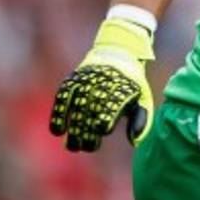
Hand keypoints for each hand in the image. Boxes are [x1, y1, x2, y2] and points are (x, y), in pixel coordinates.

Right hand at [49, 18, 155, 151]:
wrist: (118, 52)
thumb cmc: (131, 82)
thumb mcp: (141, 97)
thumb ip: (140, 119)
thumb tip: (135, 141)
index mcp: (121, 89)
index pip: (111, 108)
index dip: (105, 121)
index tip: (103, 131)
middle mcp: (101, 86)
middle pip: (91, 113)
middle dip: (87, 133)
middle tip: (85, 147)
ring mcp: (85, 83)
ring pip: (76, 109)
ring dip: (72, 129)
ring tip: (72, 146)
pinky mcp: (73, 81)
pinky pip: (63, 99)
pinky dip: (58, 115)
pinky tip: (57, 131)